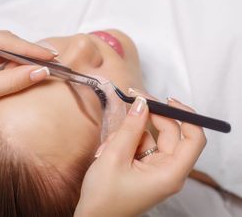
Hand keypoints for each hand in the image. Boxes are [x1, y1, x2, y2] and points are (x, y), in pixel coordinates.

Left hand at [0, 22, 55, 151]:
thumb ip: (14, 80)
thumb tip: (42, 71)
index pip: (5, 40)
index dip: (30, 49)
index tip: (51, 56)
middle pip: (4, 40)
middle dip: (25, 54)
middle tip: (48, 63)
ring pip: (0, 45)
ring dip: (15, 58)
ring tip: (30, 70)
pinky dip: (5, 60)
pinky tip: (10, 70)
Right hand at [74, 93, 205, 216]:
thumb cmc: (104, 196)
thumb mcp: (114, 156)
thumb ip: (130, 128)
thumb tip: (142, 103)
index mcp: (170, 173)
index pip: (194, 139)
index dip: (185, 116)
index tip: (166, 101)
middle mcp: (168, 171)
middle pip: (169, 133)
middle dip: (149, 118)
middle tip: (133, 101)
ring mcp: (156, 170)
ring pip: (151, 137)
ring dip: (130, 133)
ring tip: (108, 147)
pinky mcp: (145, 168)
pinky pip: (141, 145)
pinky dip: (126, 142)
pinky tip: (108, 151)